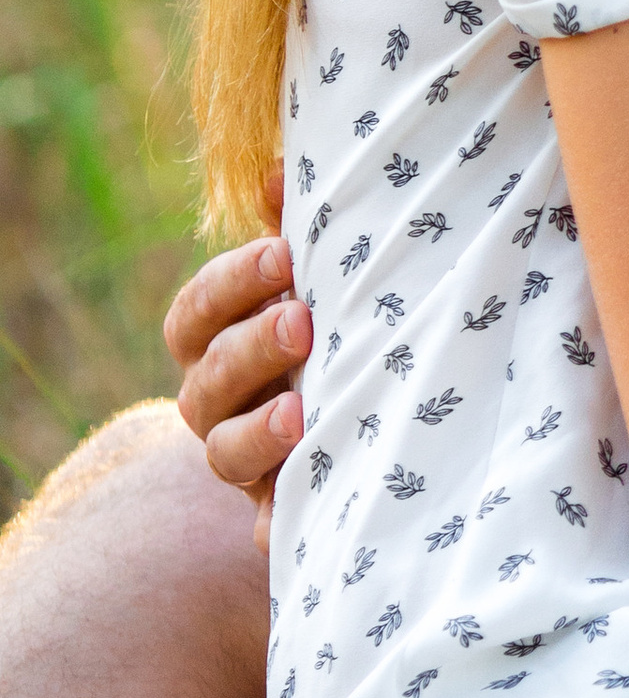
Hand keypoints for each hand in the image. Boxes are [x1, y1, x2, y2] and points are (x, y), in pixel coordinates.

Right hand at [165, 165, 307, 554]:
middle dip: (251, 349)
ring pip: (223, 454)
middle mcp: (216, 404)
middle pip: (207, 381)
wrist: (362, 427)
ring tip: (300, 415)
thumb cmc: (327, 334)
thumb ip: (292, 234)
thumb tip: (281, 169)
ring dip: (256, 433)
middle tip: (303, 322)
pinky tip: (300, 511)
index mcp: (213, 343)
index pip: (197, 313)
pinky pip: (267, 527)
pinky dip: (278, 522)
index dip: (231, 283)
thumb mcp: (311, 285)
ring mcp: (244, 462)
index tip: (285, 254)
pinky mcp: (278, 512)